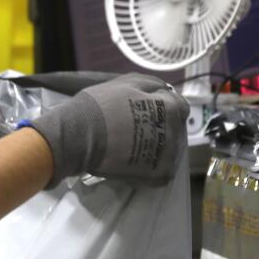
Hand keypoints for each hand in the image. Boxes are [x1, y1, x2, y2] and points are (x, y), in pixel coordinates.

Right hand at [21, 73, 189, 184]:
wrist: (79, 136)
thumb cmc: (101, 106)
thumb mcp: (126, 82)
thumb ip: (152, 84)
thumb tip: (164, 90)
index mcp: (171, 108)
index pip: (180, 105)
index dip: (163, 105)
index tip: (147, 108)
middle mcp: (176, 133)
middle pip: (176, 128)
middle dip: (162, 126)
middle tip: (137, 127)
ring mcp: (169, 157)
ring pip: (170, 150)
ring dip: (157, 147)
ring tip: (133, 145)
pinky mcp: (158, 176)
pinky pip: (161, 170)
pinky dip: (150, 165)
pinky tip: (133, 160)